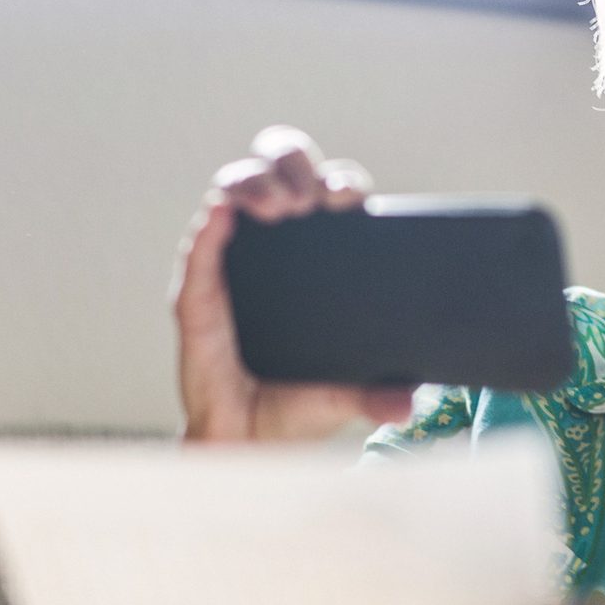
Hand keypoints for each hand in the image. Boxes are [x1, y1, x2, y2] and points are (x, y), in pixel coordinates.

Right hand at [171, 125, 416, 442]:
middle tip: (307, 198)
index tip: (347, 199)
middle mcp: (275, 247)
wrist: (247, 441)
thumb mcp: (345, 398)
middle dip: (292, 163)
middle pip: (280, 172)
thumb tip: (406, 405)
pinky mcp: (198, 289)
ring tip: (273, 205)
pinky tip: (221, 215)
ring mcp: (233, 261)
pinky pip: (199, 248)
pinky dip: (209, 227)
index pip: (330, 195)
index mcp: (319, 255)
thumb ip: (376, 396)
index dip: (341, 184)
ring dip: (252, 182)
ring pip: (235, 191)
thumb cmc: (296, 404)